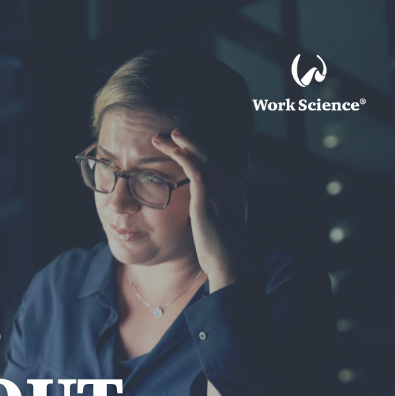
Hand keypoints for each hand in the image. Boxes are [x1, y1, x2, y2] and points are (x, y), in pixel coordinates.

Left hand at [152, 130, 254, 290]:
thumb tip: (205, 210)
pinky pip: (197, 170)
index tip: (186, 146)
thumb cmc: (223, 248)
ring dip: (181, 145)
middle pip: (207, 156)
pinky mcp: (208, 198)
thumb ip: (214, 211)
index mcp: (231, 191)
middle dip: (188, 142)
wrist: (230, 261)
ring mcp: (219, 190)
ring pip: (201, 158)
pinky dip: (186, 157)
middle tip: (170, 134)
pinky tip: (174, 149)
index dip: (202, 153)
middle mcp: (228, 186)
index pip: (217, 164)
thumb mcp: (221, 225)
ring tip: (162, 137)